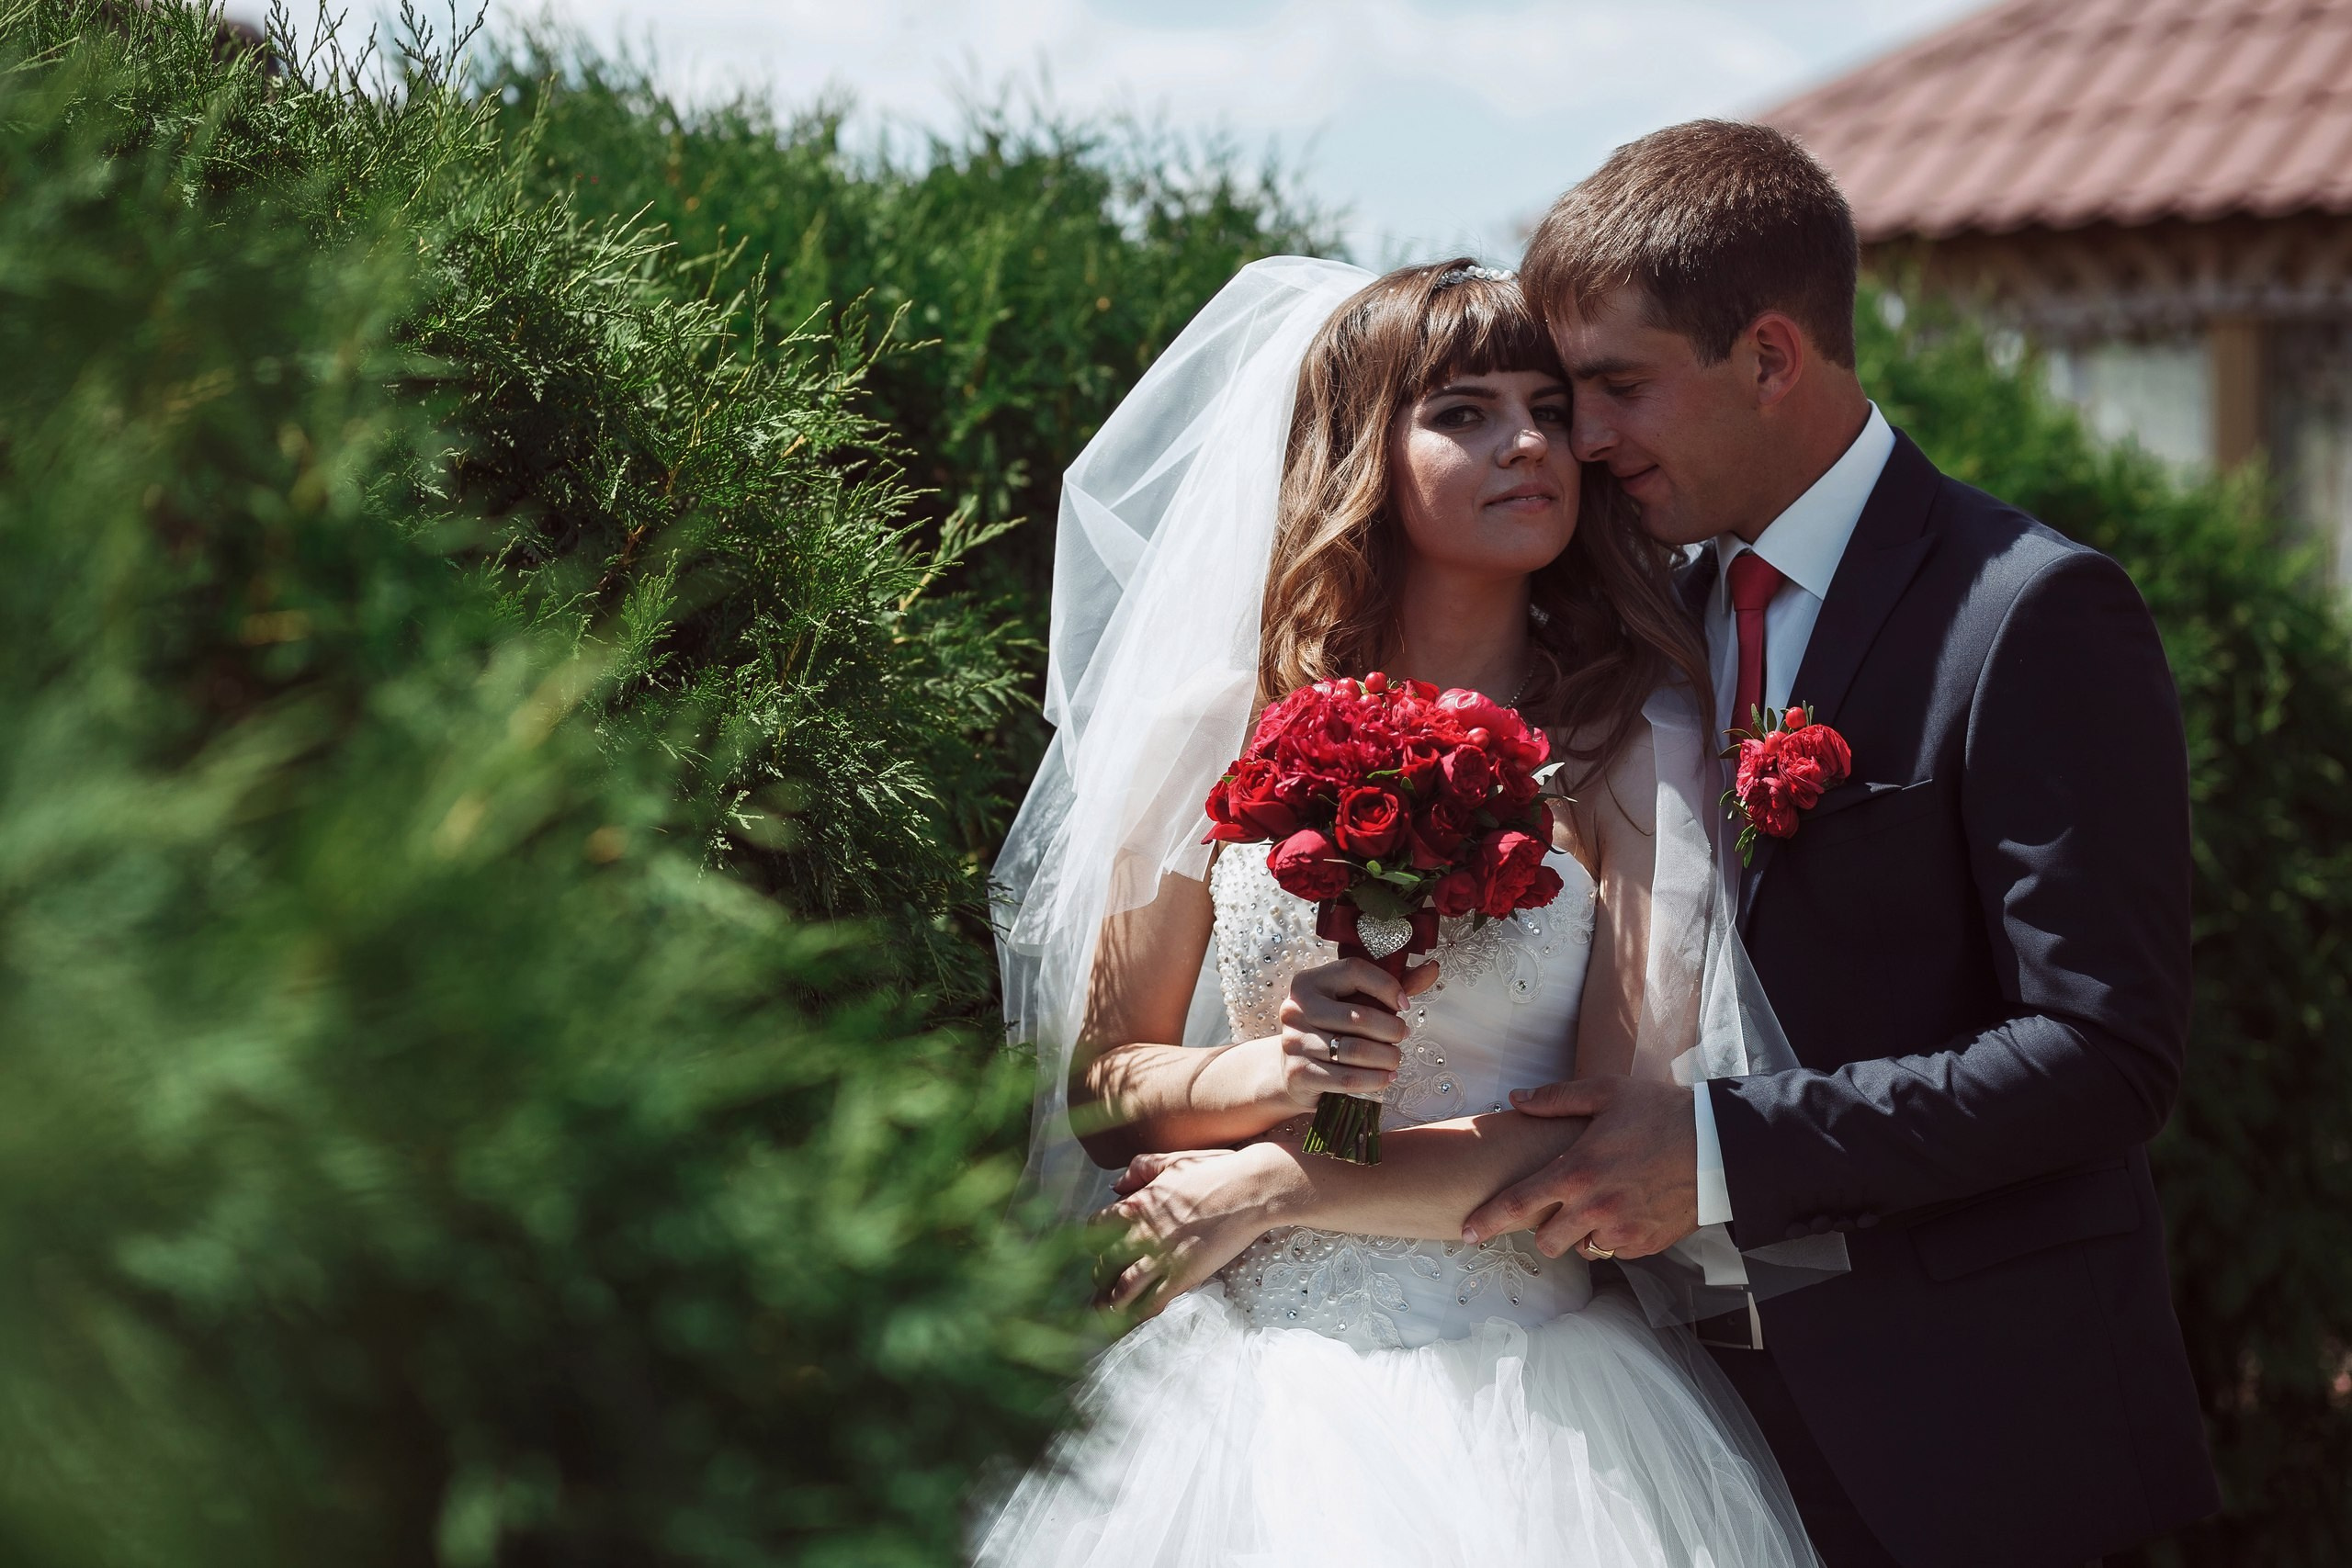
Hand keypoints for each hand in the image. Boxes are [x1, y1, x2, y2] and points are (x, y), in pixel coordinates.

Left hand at [1098, 1143, 1302, 1317]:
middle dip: (1100, 1274)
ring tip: (1109, 1308)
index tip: (1096, 1247)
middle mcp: (1143, 1233)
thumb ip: (1139, 1170)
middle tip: (1100, 1282)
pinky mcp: (1183, 1276)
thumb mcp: (1171, 1161)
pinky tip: (1136, 1316)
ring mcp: (1162, 1258)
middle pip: (1106, 1261)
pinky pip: (1153, 1301)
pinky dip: (1140, 1312)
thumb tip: (1116, 1186)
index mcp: (1137, 1204)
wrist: (1249, 1190)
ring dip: (1113, 1300)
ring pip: (1124, 1287)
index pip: (1097, 1227)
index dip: (1093, 1239)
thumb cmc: (1214, 1171)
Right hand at [1262, 956, 1440, 1114]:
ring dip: (1386, 1058)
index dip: (1386, 985)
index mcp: (1309, 981)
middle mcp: (1295, 1008)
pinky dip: (1374, 1080)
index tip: (1404, 1004)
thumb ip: (1392, 986)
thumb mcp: (1358, 1003)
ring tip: (1396, 1060)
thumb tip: (1432, 968)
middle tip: (1402, 1037)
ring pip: (1354, 1050)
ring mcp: (1294, 1041)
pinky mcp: (1298, 1073)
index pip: (1353, 970)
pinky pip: (1346, 1078)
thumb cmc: (1333, 1030)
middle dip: (1391, 1030)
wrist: (1295, 1071)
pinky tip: (1386, 1078)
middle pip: (1358, 1016)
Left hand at [1460, 1075, 1697, 1259]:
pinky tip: (1623, 1212)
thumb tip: (1516, 1099)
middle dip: (1541, 1229)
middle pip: (1544, 1241)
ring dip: (1578, 1234)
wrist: (1719, 1145)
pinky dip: (1610, 1238)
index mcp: (1577, 1171)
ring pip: (1580, 1250)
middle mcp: (1595, 1208)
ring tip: (1595, 1206)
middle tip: (1556, 1207)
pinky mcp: (1646, 1245)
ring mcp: (1622, 1231)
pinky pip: (1613, 1252)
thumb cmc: (1660, 1112)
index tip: (1468, 1232)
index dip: (1487, 1221)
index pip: (1517, 1204)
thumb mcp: (1606, 1092)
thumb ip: (1556, 1099)